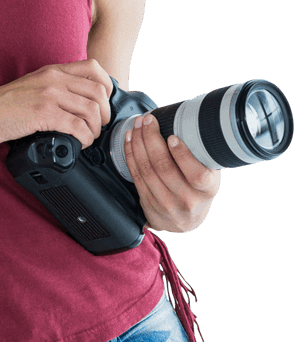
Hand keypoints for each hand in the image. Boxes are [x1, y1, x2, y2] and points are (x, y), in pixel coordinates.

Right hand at [0, 59, 113, 147]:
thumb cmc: (4, 105)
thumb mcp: (34, 86)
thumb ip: (56, 88)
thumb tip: (80, 103)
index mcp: (54, 70)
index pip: (94, 68)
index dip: (107, 86)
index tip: (105, 103)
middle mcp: (54, 79)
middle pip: (98, 91)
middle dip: (105, 113)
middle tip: (99, 126)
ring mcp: (49, 95)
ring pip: (91, 110)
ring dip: (95, 129)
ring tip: (88, 138)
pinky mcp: (43, 113)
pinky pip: (77, 126)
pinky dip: (84, 138)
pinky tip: (79, 144)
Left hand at [124, 112, 220, 232]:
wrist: (186, 221)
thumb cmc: (198, 191)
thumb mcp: (210, 176)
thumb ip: (203, 157)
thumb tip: (192, 123)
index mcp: (206, 190)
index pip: (196, 174)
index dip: (182, 155)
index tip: (173, 137)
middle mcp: (187, 199)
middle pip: (164, 167)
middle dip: (152, 139)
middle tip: (148, 120)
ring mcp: (166, 204)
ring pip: (147, 170)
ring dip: (138, 143)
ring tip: (137, 125)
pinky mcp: (148, 203)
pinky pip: (136, 175)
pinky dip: (130, 155)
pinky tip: (130, 140)